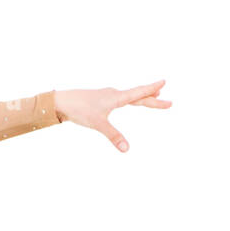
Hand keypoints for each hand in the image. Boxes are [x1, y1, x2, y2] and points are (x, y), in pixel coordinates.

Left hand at [54, 80, 170, 151]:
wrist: (60, 102)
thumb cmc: (79, 109)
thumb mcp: (98, 124)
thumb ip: (113, 136)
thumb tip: (126, 149)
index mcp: (116, 97)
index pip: (139, 93)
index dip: (151, 89)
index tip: (164, 81)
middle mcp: (114, 94)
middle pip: (138, 96)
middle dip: (153, 99)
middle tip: (169, 103)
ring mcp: (107, 95)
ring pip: (130, 96)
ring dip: (143, 96)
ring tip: (155, 94)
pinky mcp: (101, 99)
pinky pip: (121, 98)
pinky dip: (131, 98)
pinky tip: (129, 100)